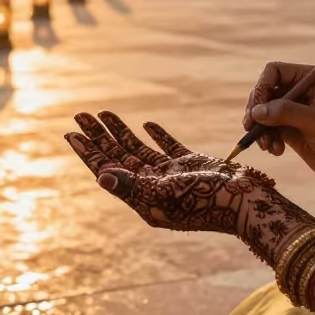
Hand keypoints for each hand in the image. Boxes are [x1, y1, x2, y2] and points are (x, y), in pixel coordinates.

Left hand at [64, 111, 314, 264]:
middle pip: (118, 157)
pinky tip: (146, 124)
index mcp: (142, 198)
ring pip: (138, 149)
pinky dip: (157, 135)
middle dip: (99, 136)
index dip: (89, 153)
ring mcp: (172, 176)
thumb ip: (131, 184)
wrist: (243, 201)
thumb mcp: (162, 195)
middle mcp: (153, 187)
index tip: (71, 135)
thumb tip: (99, 175)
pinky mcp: (190, 165)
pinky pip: (168, 148)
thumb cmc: (204, 201)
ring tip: (103, 112)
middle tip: (80, 115)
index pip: (108, 171)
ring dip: (121, 131)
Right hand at [243, 61, 314, 188]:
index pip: (274, 71)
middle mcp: (300, 89)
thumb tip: (256, 111)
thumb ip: (285, 113)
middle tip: (250, 128)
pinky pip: (267, 127)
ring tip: (268, 146)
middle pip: (264, 90)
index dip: (262, 86)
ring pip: (263, 111)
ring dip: (260, 129)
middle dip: (256, 110)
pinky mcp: (289, 127)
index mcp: (311, 78)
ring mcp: (294, 109)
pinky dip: (266, 138)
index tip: (256, 108)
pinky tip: (276, 151)